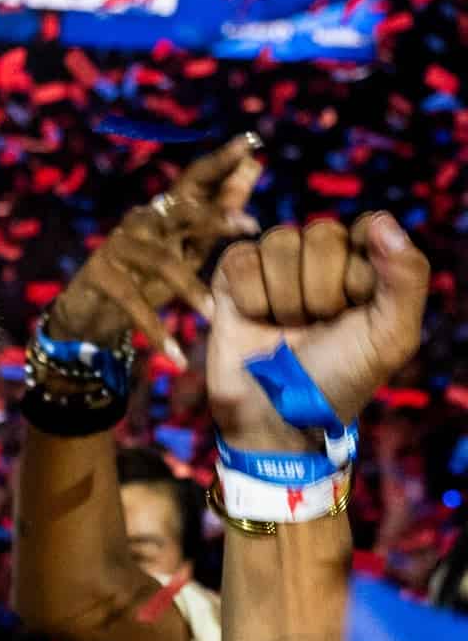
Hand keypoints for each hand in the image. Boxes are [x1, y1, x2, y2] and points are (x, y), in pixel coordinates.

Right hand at [48, 132, 263, 349]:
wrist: (90, 317)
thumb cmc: (145, 282)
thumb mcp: (187, 252)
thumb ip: (218, 216)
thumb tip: (252, 169)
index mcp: (165, 211)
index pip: (195, 179)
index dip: (222, 160)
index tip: (252, 141)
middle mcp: (142, 219)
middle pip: (179, 209)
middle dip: (214, 214)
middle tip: (249, 225)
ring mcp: (118, 245)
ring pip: (160, 261)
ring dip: (189, 288)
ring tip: (212, 312)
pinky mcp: (100, 275)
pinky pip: (134, 304)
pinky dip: (156, 332)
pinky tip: (176, 356)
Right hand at [208, 213, 429, 450]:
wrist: (276, 419)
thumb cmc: (338, 381)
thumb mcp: (391, 337)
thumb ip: (407, 277)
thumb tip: (383, 222)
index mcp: (365, 266)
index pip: (367, 227)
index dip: (360, 271)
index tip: (356, 310)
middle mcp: (321, 260)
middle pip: (322, 234)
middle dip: (320, 291)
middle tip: (317, 327)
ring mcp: (276, 266)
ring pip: (279, 242)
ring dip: (284, 299)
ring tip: (286, 330)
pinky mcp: (233, 278)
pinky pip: (241, 259)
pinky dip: (250, 298)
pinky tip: (256, 322)